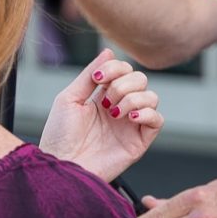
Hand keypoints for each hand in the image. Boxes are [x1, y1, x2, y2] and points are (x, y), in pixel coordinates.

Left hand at [39, 52, 161, 183]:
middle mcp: (120, 108)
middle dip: (123, 84)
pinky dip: (147, 113)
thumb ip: (89, 74)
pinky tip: (129, 117)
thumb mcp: (69, 98)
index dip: (115, 67)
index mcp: (103, 96)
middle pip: (140, 79)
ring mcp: (130, 125)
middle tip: (104, 101)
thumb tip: (109, 51)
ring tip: (113, 112)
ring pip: (152, 97)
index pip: (124, 70)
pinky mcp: (139, 142)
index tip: (97, 79)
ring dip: (133, 98)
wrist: (61, 166)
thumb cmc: (59, 137)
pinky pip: (157, 120)